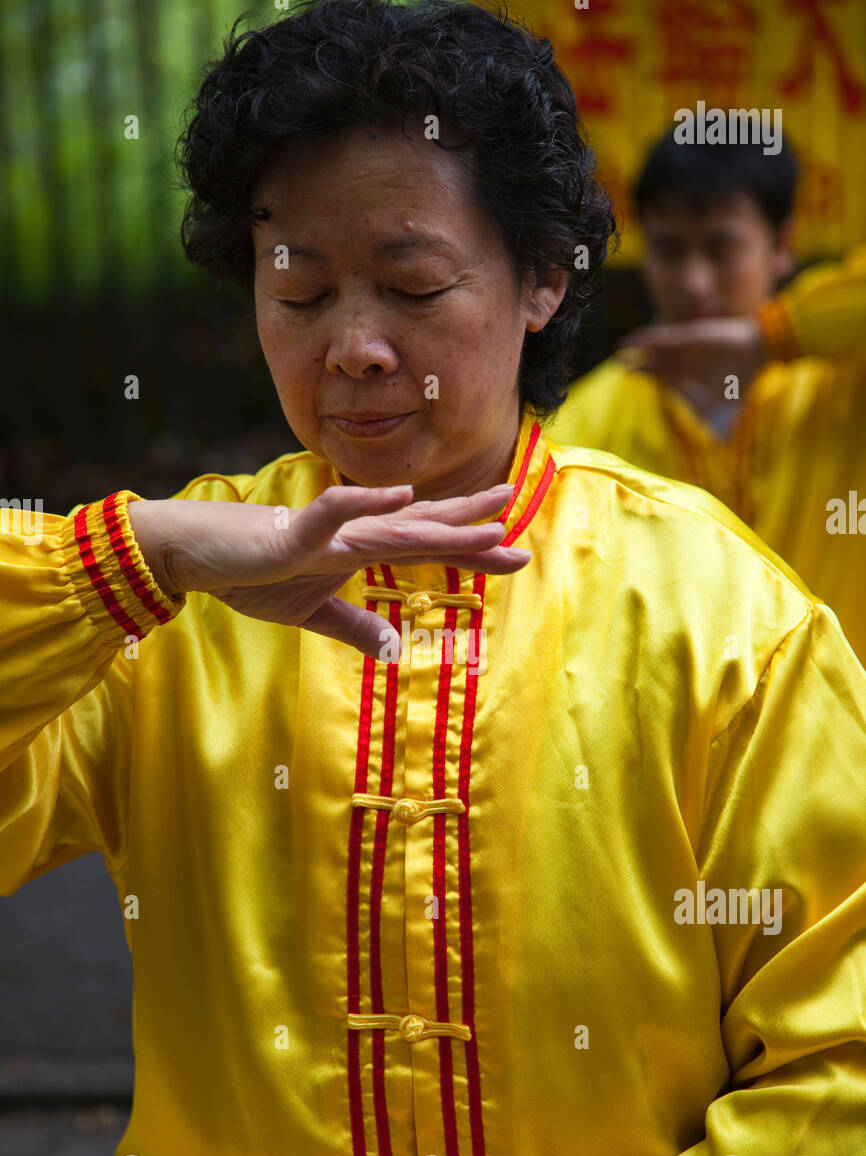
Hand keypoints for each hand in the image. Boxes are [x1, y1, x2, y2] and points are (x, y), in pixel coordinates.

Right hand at [128, 483, 528, 658]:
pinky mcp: (294, 535)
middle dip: (472, 529)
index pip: (425, 547)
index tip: (516, 553)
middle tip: (519, 522)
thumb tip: (392, 650)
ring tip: (491, 519)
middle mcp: (353, 535)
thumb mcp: (310, 612)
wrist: (194, 553)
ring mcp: (328, 533)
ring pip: (395, 527)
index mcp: (359, 551)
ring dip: (444, 524)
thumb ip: (354, 627)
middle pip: (424, 531)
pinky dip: (367, 502)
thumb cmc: (250, 573)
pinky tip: (401, 493)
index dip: (469, 550)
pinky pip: (335, 514)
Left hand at [616, 317, 767, 412]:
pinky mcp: (689, 338)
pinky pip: (665, 339)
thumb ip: (710, 417)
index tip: (631, 373)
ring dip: (640, 349)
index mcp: (691, 376)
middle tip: (622, 363)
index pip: (664, 376)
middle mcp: (686, 362)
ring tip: (621, 347)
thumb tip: (714, 444)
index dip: (647, 374)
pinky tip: (635, 339)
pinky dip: (649, 339)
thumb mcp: (721, 404)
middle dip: (640, 363)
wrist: (756, 354)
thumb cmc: (740, 380)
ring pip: (658, 350)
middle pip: (657, 363)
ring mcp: (686, 350)